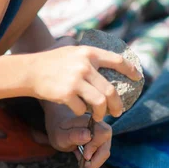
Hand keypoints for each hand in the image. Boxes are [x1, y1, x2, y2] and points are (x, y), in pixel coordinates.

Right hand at [28, 44, 142, 122]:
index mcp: (89, 53)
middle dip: (117, 104)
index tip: (138, 78)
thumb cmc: (52, 62)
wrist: (30, 70)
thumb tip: (110, 63)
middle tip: (119, 111)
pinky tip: (80, 111)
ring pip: (99, 102)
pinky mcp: (66, 94)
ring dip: (102, 113)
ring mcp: (75, 80)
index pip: (117, 61)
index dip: (130, 70)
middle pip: (110, 90)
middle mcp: (84, 65)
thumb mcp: (72, 51)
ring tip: (101, 116)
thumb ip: (88, 57)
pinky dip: (83, 112)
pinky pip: (82, 109)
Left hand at [44, 106, 112, 167]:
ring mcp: (103, 134)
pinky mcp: (103, 142)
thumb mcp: (61, 135)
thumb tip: (88, 136)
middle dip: (96, 158)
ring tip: (81, 156)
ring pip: (106, 151)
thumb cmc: (60, 131)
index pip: (102, 134)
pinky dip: (94, 159)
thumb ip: (73, 135)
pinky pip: (103, 154)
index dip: (94, 147)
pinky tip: (84, 155)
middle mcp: (100, 125)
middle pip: (106, 144)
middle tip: (83, 162)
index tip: (85, 156)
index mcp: (89, 120)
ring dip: (94, 160)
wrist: (62, 128)